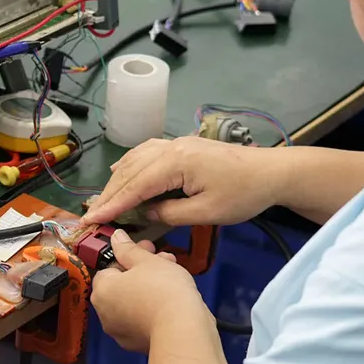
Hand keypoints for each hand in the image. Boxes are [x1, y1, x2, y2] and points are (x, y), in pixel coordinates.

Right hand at [83, 136, 282, 226]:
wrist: (271, 171)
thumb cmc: (243, 194)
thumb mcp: (207, 213)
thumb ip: (171, 214)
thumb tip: (147, 213)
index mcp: (175, 162)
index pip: (135, 186)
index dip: (113, 204)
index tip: (93, 219)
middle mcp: (170, 148)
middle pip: (130, 171)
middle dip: (109, 193)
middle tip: (92, 214)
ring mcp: (175, 143)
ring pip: (135, 159)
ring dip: (117, 180)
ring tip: (102, 199)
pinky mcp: (181, 146)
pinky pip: (145, 152)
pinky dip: (129, 164)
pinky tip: (120, 172)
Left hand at [91, 230, 211, 352]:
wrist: (182, 329)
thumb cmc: (162, 289)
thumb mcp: (146, 260)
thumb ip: (128, 248)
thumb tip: (116, 237)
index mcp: (102, 291)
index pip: (109, 269)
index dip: (129, 257)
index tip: (147, 250)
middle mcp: (105, 314)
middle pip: (122, 285)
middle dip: (143, 270)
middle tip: (163, 259)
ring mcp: (121, 332)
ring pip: (134, 302)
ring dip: (150, 287)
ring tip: (175, 275)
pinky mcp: (139, 344)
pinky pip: (143, 319)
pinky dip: (154, 308)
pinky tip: (173, 299)